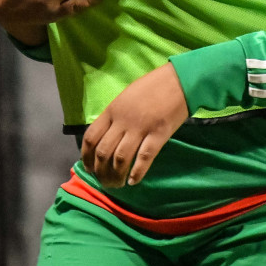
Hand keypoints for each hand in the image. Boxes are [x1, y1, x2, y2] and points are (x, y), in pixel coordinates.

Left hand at [81, 64, 188, 187]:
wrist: (179, 80)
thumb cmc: (152, 87)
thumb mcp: (126, 97)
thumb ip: (115, 116)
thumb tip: (106, 138)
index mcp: (112, 110)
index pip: (91, 137)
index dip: (86, 157)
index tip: (89, 169)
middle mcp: (123, 121)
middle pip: (104, 152)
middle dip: (100, 171)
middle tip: (104, 182)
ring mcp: (141, 128)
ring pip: (121, 158)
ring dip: (116, 176)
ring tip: (117, 185)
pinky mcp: (159, 134)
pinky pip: (144, 157)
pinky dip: (137, 172)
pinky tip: (133, 181)